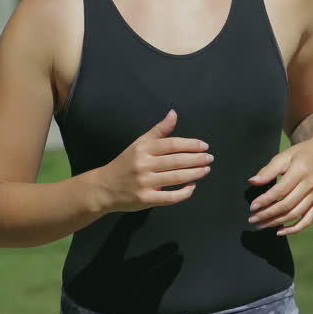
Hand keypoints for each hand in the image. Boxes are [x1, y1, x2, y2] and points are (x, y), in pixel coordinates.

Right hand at [94, 110, 211, 212]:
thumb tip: (174, 114)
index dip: (191, 145)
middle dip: (197, 159)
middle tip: (209, 158)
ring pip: (176, 177)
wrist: (103, 188)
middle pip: (177, 161)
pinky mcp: (145, 199)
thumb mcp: (139, 144)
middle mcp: (143, 165)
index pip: (172, 144)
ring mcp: (144, 183)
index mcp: (143, 149)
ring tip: (206, 169)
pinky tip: (192, 186)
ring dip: (195, 173)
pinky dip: (184, 192)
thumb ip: (159, 130)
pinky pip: (170, 197)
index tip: (204, 146)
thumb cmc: (125, 164)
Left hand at [246, 137, 312, 235]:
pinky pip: (308, 220)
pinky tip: (280, 231)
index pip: (281, 190)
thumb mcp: (284, 156)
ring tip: (261, 225)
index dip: (265, 200)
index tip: (252, 206)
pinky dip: (295, 229)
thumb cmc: (302, 154)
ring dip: (277, 222)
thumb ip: (268, 170)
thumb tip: (252, 182)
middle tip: (252, 219)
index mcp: (301, 171)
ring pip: (295, 214)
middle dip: (267, 214)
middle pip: (287, 205)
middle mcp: (311, 185)